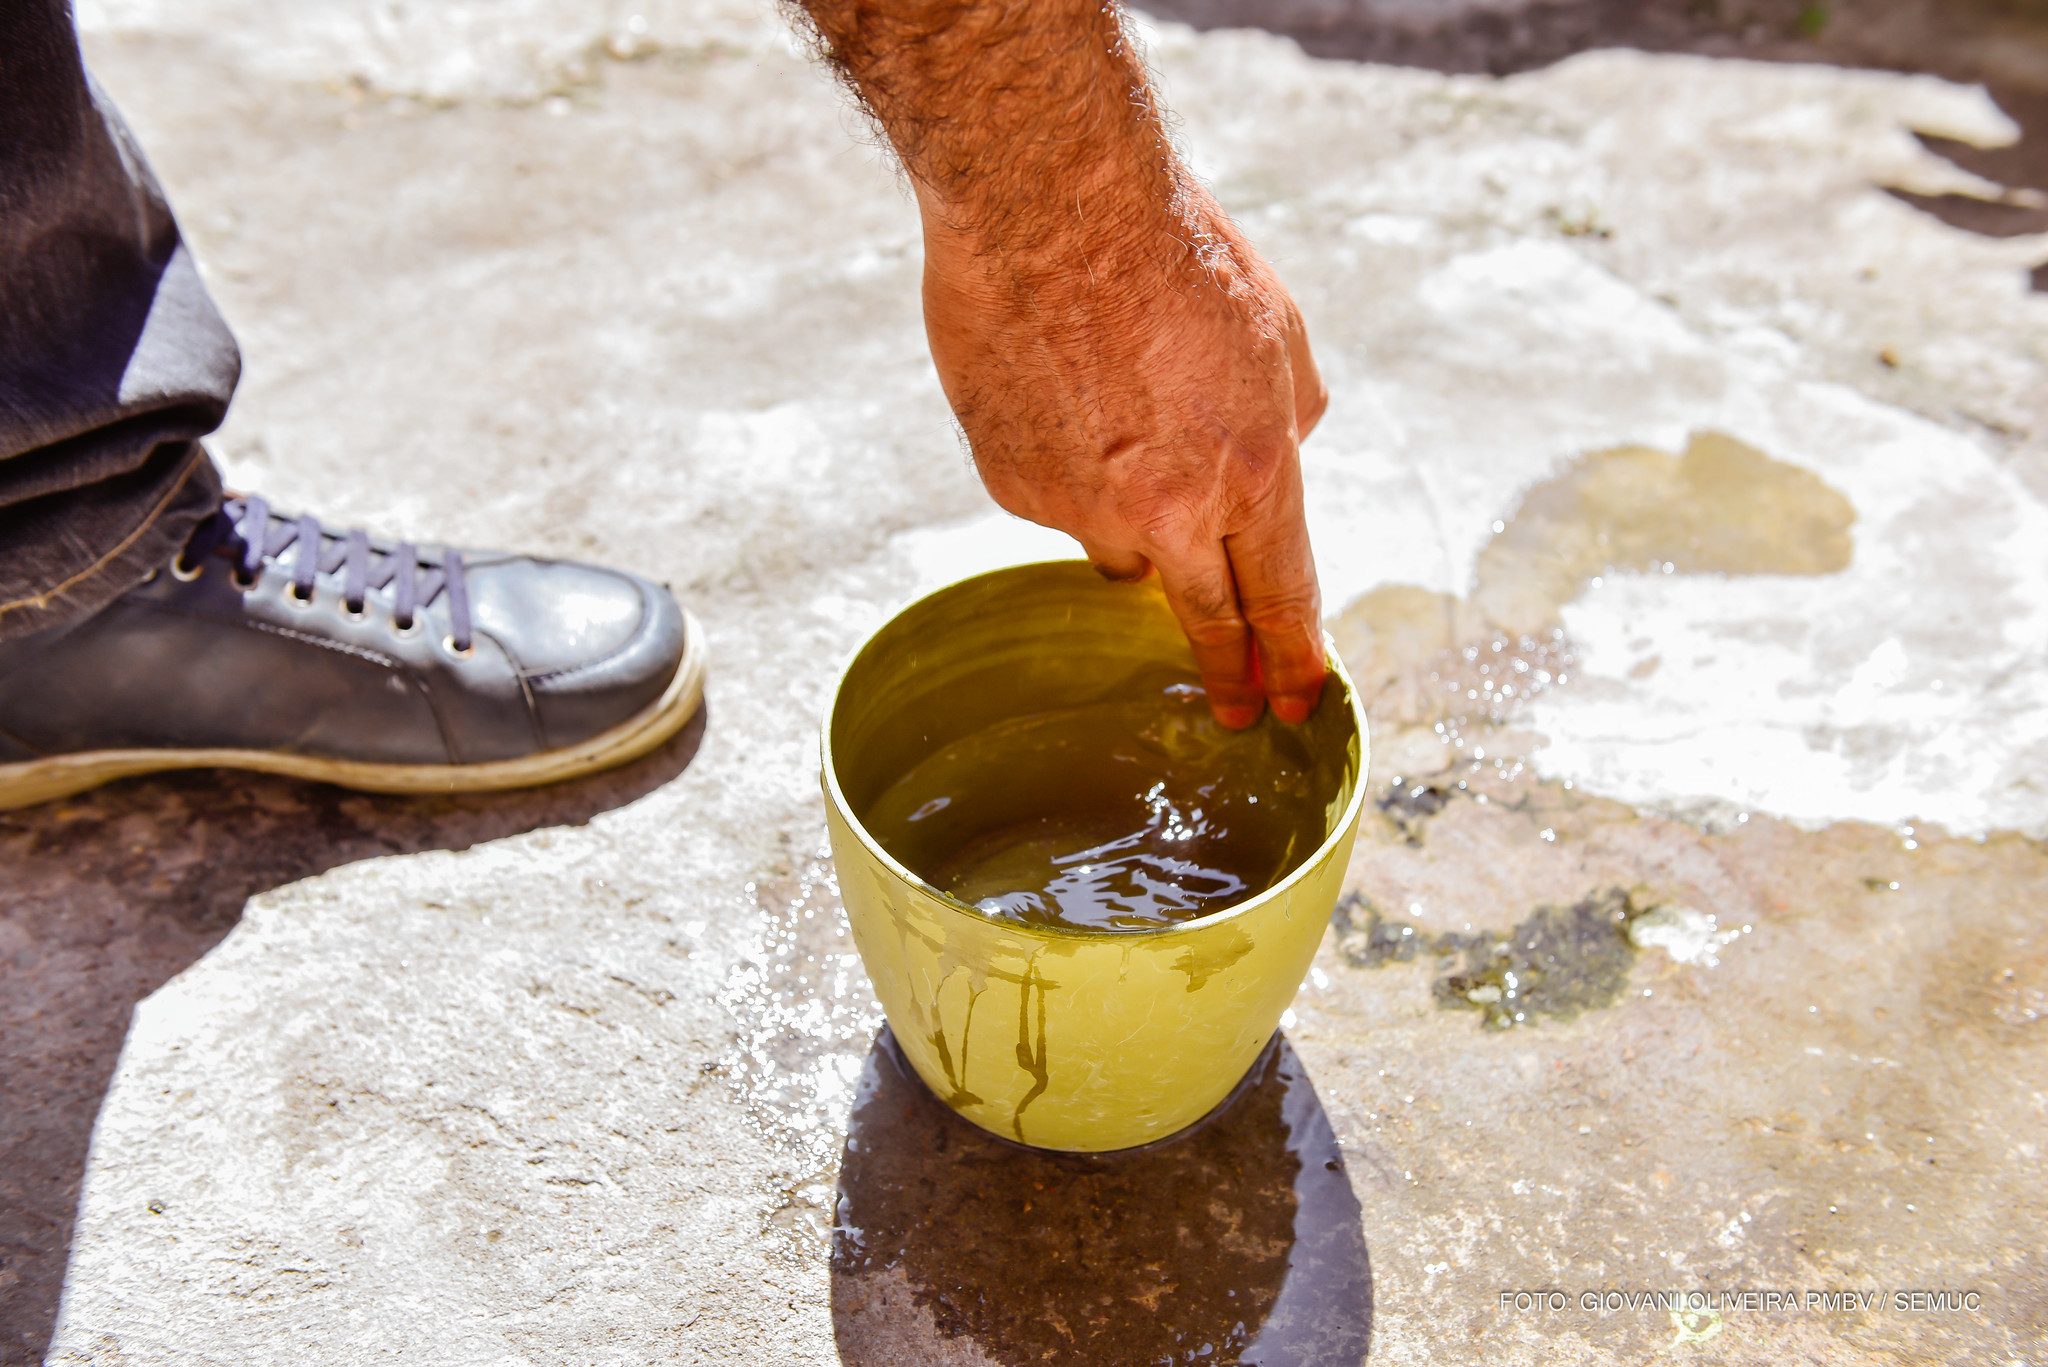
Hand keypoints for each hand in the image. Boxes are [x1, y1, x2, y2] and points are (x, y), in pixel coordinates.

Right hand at [916, 177, 1328, 727]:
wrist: (1049, 203)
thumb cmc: (1176, 252)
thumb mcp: (1280, 331)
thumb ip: (1293, 416)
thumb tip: (1286, 453)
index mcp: (1254, 474)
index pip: (1283, 601)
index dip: (1293, 663)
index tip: (1294, 703)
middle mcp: (1168, 513)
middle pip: (1206, 621)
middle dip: (1226, 672)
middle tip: (1231, 711)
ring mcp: (1081, 509)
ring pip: (1122, 551)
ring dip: (1138, 521)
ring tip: (1125, 422)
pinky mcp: (1011, 488)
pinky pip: (1055, 503)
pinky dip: (1068, 468)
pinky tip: (1062, 396)